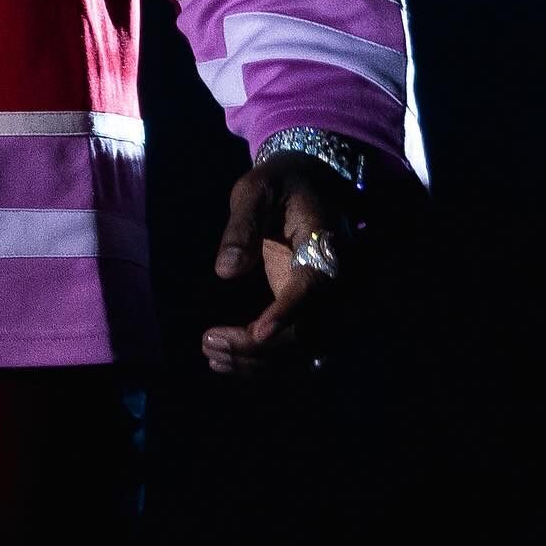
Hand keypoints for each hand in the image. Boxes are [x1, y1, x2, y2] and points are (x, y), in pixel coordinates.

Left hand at [201, 150, 360, 377]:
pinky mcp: (315, 315)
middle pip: (307, 331)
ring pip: (301, 350)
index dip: (287, 313)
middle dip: (258, 347)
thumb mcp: (257, 188)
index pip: (313, 289)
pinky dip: (263, 362)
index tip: (255, 334)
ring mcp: (330, 304)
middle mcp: (338, 285)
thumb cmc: (281, 182)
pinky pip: (295, 349)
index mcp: (329, 249)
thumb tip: (225, 271)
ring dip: (257, 362)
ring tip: (208, 350)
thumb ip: (242, 225)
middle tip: (208, 341)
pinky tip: (223, 360)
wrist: (311, 184)